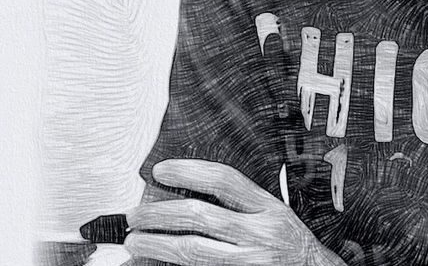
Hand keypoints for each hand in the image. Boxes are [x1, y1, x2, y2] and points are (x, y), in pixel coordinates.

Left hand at [124, 159, 346, 265]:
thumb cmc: (293, 248)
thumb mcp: (275, 216)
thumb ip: (244, 207)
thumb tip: (195, 195)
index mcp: (269, 208)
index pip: (224, 180)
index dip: (189, 171)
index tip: (161, 170)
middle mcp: (261, 233)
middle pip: (200, 216)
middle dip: (160, 213)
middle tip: (135, 213)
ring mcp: (249, 262)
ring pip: (192, 251)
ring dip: (156, 245)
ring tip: (134, 241)